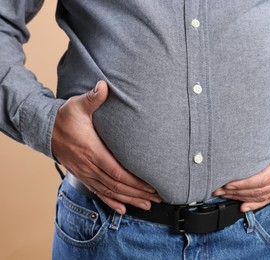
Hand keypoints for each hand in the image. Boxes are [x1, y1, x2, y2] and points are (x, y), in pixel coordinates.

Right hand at [52, 80, 160, 213]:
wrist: (45, 130)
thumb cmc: (65, 118)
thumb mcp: (77, 105)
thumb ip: (93, 98)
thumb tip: (103, 86)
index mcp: (92, 151)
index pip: (118, 172)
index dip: (135, 182)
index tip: (152, 185)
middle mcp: (89, 166)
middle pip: (118, 186)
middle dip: (139, 193)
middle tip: (158, 198)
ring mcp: (86, 173)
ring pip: (110, 192)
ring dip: (130, 200)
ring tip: (147, 205)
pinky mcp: (83, 176)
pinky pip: (99, 192)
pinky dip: (111, 202)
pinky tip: (122, 209)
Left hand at [213, 91, 269, 211]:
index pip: (265, 178)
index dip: (246, 183)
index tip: (230, 182)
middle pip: (259, 190)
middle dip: (237, 191)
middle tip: (217, 188)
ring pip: (262, 196)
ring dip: (242, 198)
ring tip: (223, 195)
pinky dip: (255, 204)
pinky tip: (243, 207)